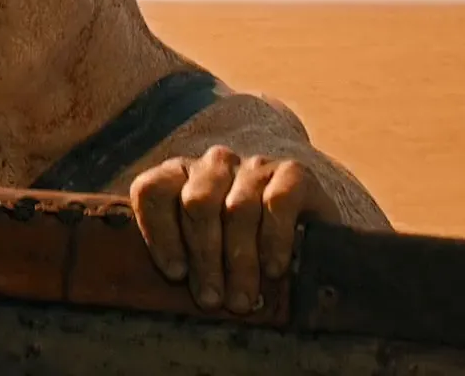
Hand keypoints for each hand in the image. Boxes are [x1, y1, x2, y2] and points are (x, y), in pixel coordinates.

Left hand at [128, 145, 336, 313]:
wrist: (311, 239)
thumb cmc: (242, 253)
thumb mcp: (205, 255)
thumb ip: (184, 260)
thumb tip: (176, 284)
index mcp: (180, 177)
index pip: (152, 190)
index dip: (159, 233)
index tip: (176, 274)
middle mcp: (214, 165)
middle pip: (198, 204)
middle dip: (204, 257)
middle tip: (212, 300)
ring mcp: (254, 166)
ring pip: (238, 209)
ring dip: (240, 261)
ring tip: (242, 300)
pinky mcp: (292, 173)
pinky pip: (277, 204)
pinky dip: (274, 241)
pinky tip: (274, 270)